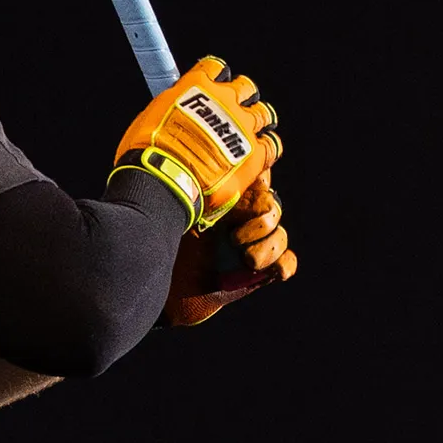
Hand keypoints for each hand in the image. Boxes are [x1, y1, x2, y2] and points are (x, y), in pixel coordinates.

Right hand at [111, 56, 280, 232]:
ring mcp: (243, 126)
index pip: (214, 67)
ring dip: (257, 120)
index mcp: (196, 86)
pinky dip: (266, 148)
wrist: (167, 180)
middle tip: (234, 111)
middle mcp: (224, 100)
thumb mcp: (150, 117)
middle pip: (245, 87)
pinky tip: (258, 154)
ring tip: (250, 132)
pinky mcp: (256, 153)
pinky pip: (272, 144)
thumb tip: (171, 112)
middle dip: (241, 97)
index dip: (215, 76)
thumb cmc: (149, 152)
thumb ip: (171, 109)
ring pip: (263, 113)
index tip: (214, 83)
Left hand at [162, 169, 296, 326]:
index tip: (252, 190)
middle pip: (272, 207)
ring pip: (280, 235)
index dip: (260, 181)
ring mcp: (249, 245)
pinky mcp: (256, 272)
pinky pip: (286, 262)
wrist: (156, 281)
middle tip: (233, 239)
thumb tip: (203, 161)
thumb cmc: (158, 240)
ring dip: (268, 247)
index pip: (255, 179)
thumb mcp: (174, 210)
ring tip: (246, 260)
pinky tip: (269, 270)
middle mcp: (238, 219)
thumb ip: (190, 186)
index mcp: (220, 197)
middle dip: (260, 223)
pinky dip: (283, 264)